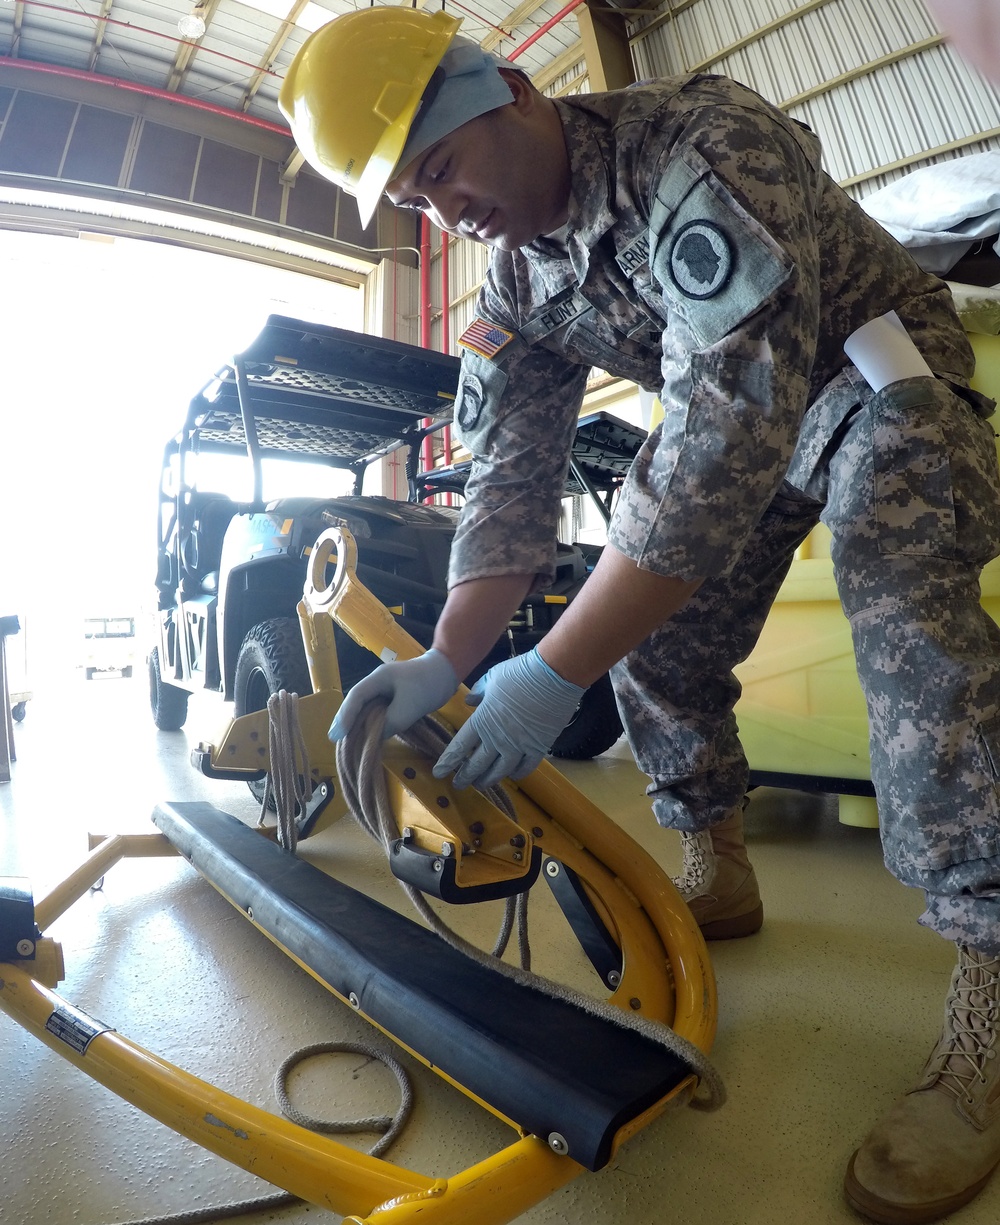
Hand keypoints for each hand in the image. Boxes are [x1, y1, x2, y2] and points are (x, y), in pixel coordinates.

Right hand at [328, 648, 458, 741]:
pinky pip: (377, 710)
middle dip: (345, 719)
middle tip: (334, 739)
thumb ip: (391, 722)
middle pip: (356, 701)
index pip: (356, 696)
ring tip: (346, 739)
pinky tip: (367, 733)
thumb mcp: (410, 706)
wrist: (448, 671)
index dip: (345, 715)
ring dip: (357, 721)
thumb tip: (376, 737)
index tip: (337, 734)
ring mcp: (385, 689)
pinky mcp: (394, 697)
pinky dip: (370, 721)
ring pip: (366, 706)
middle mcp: (377, 683)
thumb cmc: (428, 684)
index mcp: (378, 678)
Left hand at [432, 648, 585, 789]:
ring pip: (499, 772)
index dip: (448, 762)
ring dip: (488, 780)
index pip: (460, 747)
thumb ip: (478, 692)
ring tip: (481, 785)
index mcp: (483, 720)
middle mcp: (498, 739)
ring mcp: (519, 746)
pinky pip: (525, 768)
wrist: (553, 676)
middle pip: (477, 764)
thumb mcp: (492, 678)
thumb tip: (468, 701)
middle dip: (465, 777)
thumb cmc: (520, 673)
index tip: (439, 772)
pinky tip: (511, 775)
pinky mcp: (538, 748)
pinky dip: (516, 774)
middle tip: (458, 785)